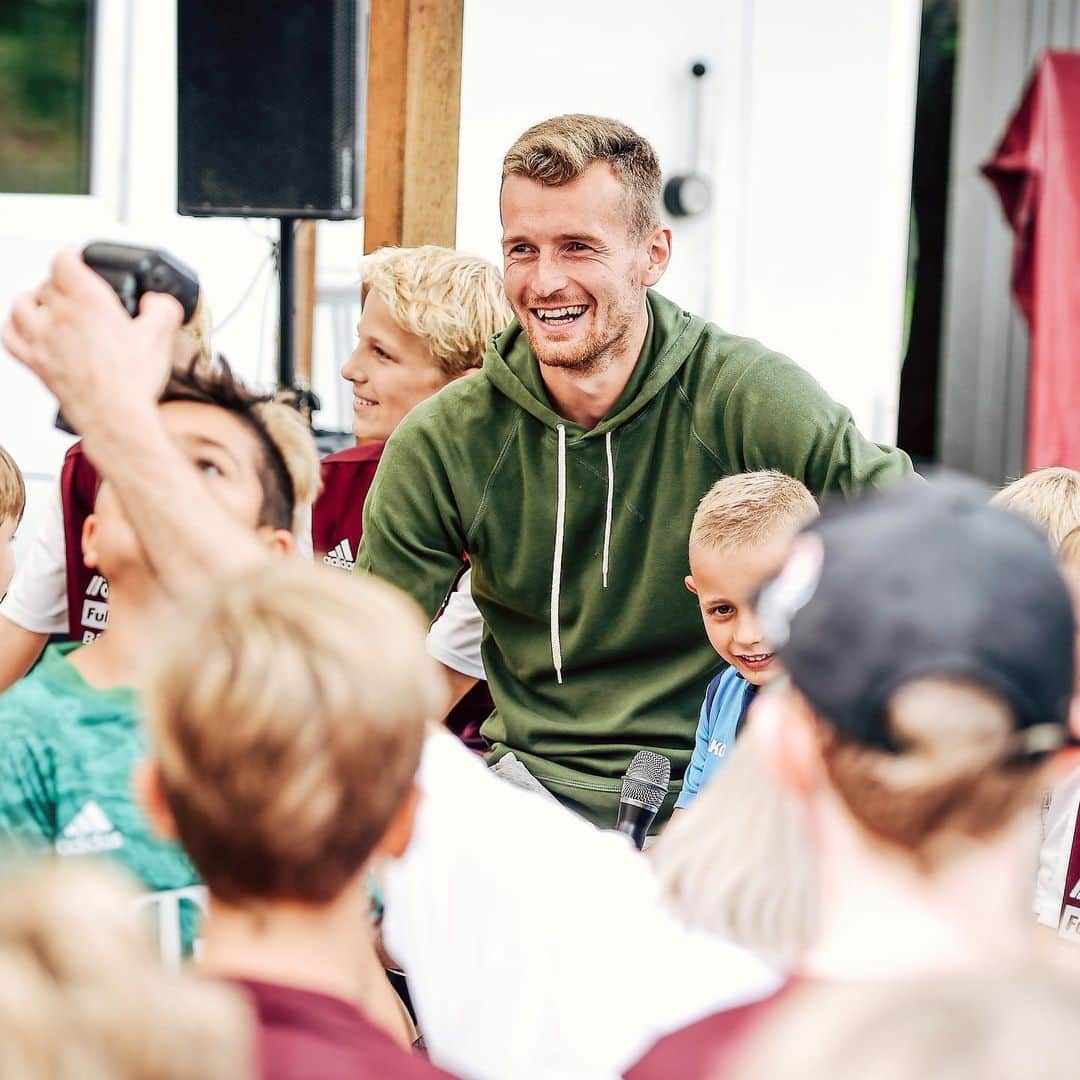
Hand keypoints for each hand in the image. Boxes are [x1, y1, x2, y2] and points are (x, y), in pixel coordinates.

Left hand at [2, 249, 182, 437]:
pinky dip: (16, 328)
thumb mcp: (161, 335)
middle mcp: (58, 316)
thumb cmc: (132, 382)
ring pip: (21, 304)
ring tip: (49, 306)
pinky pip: (10, 335)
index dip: (76, 258)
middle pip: (47, 282)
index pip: (64, 260)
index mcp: (87, 301)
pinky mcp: (35, 363)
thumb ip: (162, 308)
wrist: (115, 417)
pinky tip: (30, 331)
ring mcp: (41, 339)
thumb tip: (157, 301)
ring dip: (34, 301)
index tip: (85, 264)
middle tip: (82, 294)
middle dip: (65, 284)